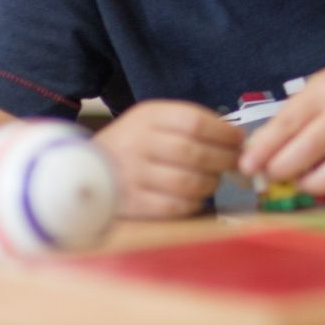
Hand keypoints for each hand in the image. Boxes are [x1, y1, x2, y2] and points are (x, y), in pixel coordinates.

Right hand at [94, 101, 243, 218]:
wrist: (85, 166)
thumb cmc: (136, 140)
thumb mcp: (157, 118)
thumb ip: (194, 123)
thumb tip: (237, 139)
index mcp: (150, 117)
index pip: (195, 122)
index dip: (224, 133)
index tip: (239, 141)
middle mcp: (139, 144)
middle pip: (194, 153)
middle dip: (225, 160)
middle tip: (236, 164)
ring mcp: (133, 175)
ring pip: (187, 182)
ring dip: (211, 183)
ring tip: (214, 179)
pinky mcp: (132, 204)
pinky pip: (174, 207)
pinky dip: (193, 203)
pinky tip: (196, 197)